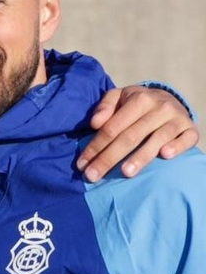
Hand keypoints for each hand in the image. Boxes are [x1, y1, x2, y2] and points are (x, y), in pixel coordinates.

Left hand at [79, 85, 197, 180]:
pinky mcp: (191, 130)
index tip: (82, 164)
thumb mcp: (119, 97)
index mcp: (139, 99)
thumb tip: (95, 123)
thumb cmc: (137, 103)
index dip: (95, 146)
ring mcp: (177, 119)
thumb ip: (105, 107)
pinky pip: (186, 139)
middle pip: (130, 137)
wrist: (170, 99)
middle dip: (109, 158)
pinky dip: (176, 147)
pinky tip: (165, 156)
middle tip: (93, 176)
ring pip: (157, 140)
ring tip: (125, 173)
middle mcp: (160, 108)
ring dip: (140, 157)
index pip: (112, 127)